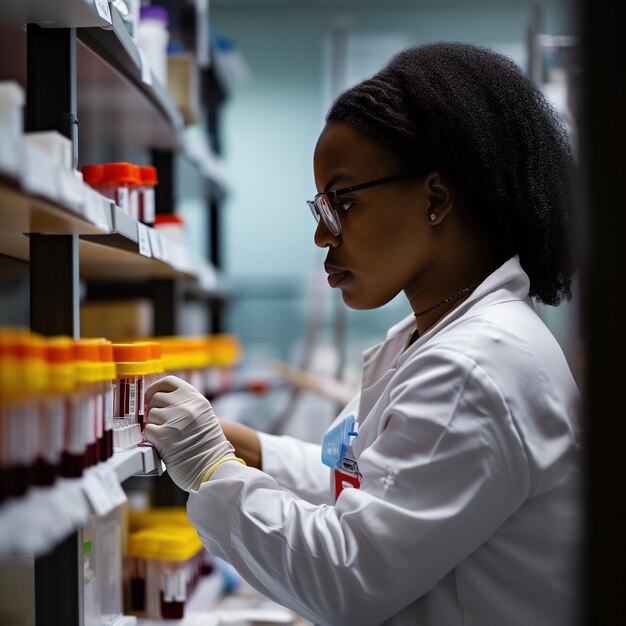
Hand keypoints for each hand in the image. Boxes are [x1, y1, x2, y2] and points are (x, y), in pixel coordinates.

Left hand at [144, 375, 235, 490]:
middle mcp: (186, 405)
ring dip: (155, 426)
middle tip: (164, 424)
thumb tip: (158, 399)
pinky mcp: (164, 436)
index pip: (168, 381)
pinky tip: (163, 444)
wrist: (213, 467)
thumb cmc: (207, 444)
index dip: (156, 388)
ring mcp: (175, 420)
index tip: (151, 396)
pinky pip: (148, 430)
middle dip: (156, 411)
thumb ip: (184, 403)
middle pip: (156, 398)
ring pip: (150, 415)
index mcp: (196, 397)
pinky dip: (152, 439)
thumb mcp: (202, 414)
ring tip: (168, 436)